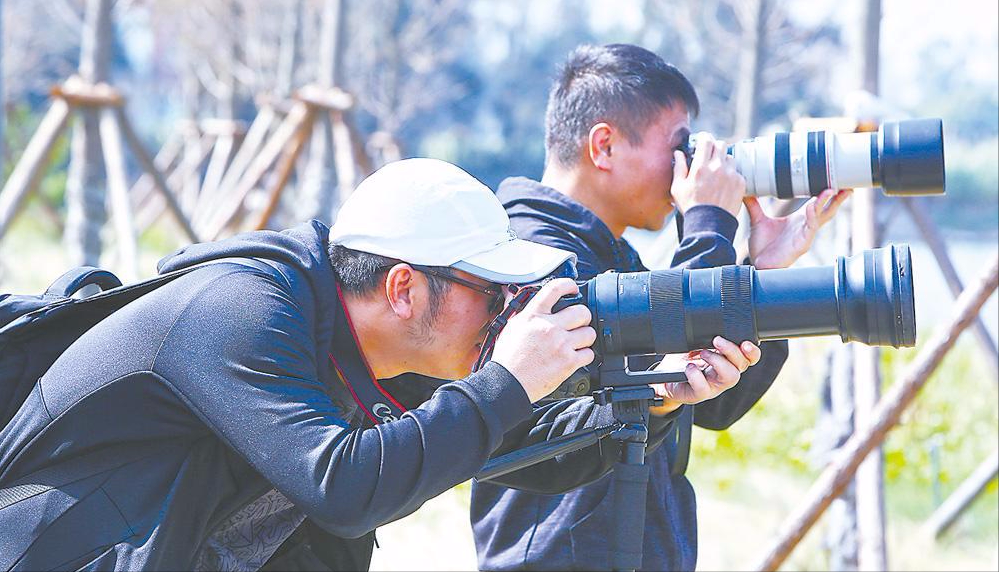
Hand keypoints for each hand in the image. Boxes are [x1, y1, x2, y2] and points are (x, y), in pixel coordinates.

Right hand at [491, 279, 595, 402]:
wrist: (508, 383)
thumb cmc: (507, 358)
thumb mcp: (510, 327)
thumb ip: (515, 307)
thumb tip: (510, 292)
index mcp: (533, 316)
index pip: (555, 289)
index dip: (569, 285)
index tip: (573, 289)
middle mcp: (549, 327)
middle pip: (581, 311)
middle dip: (582, 317)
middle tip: (577, 323)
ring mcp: (561, 345)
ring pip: (589, 333)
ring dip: (585, 337)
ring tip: (576, 341)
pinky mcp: (568, 362)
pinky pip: (589, 353)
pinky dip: (585, 355)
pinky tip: (575, 356)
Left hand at [647, 337, 760, 415]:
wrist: (667, 381)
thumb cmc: (685, 362)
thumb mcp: (696, 345)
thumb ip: (707, 337)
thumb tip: (711, 323)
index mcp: (728, 361)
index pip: (749, 358)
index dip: (752, 352)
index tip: (745, 342)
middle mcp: (725, 375)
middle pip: (742, 365)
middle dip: (732, 350)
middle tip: (716, 340)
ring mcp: (713, 386)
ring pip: (730, 377)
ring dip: (718, 361)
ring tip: (702, 353)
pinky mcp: (699, 394)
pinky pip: (703, 388)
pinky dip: (696, 375)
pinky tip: (689, 367)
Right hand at [671, 133, 745, 216]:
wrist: (709, 224)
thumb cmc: (690, 207)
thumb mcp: (677, 188)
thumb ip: (678, 167)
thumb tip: (678, 153)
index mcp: (700, 167)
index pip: (706, 140)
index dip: (704, 138)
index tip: (703, 141)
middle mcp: (717, 167)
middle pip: (721, 144)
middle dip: (715, 147)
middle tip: (710, 155)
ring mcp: (731, 175)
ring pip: (730, 158)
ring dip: (724, 161)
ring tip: (718, 172)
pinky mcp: (740, 183)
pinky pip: (737, 172)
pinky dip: (731, 175)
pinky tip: (724, 185)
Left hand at [745, 188, 851, 269]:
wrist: (757, 264)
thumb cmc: (763, 245)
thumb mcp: (758, 220)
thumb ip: (754, 205)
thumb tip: (747, 189)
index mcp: (800, 219)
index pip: (818, 203)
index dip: (828, 193)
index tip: (834, 179)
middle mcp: (806, 226)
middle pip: (827, 209)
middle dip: (837, 197)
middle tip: (846, 183)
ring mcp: (805, 235)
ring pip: (821, 217)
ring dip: (826, 203)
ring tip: (830, 190)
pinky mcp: (802, 244)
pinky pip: (810, 229)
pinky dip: (812, 217)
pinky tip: (813, 207)